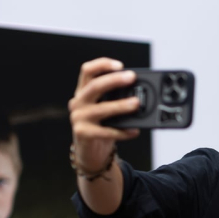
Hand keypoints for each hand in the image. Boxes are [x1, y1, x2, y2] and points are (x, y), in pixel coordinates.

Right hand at [68, 57, 140, 171]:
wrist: (91, 153)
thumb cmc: (102, 127)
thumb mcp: (107, 108)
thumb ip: (116, 98)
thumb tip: (140, 92)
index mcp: (83, 92)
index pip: (87, 71)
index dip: (102, 64)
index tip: (120, 65)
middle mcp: (78, 102)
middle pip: (94, 86)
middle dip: (114, 80)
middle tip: (132, 78)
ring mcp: (79, 118)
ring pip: (101, 108)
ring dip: (120, 105)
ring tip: (136, 103)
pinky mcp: (83, 134)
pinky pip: (106, 131)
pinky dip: (122, 131)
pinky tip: (134, 131)